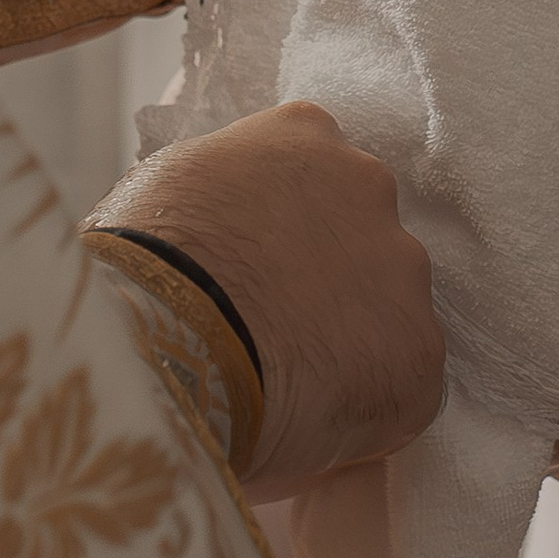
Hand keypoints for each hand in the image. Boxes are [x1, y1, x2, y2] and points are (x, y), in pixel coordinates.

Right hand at [93, 99, 445, 499]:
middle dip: (327, 280)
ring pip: (388, 310)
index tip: (255, 268)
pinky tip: (309, 422)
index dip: (283, 231)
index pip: (311, 177)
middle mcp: (369, 185)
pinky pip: (401, 384)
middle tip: (272, 328)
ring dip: (351, 340)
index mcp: (304, 135)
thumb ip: (220, 200)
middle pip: (360, 237)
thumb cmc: (140, 262)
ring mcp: (402, 267)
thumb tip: (217, 236)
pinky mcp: (418, 351)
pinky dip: (367, 407)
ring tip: (286, 385)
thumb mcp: (167, 192)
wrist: (168, 336)